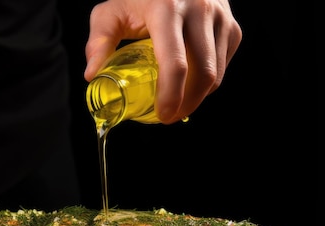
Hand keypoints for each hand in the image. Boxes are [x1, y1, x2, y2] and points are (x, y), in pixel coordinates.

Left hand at [84, 0, 241, 123]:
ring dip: (199, 96)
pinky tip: (191, 82)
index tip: (163, 115)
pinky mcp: (232, 26)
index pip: (175, 64)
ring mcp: (221, 18)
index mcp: (167, 8)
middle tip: (170, 116)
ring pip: (217, 74)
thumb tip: (92, 75)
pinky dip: (208, 81)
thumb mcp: (113, 11)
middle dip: (188, 104)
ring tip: (178, 102)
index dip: (171, 96)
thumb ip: (100, 41)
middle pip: (204, 74)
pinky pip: (223, 65)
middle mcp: (199, 10)